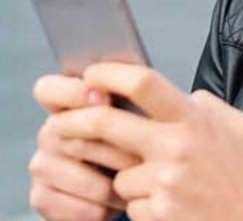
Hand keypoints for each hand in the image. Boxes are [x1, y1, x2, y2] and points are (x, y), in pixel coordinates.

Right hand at [30, 74, 139, 220]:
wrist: (145, 186)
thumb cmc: (148, 143)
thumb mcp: (146, 118)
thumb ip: (129, 99)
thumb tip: (103, 96)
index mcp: (74, 103)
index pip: (49, 89)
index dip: (71, 91)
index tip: (104, 99)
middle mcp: (52, 129)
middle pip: (61, 128)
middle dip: (104, 145)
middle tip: (137, 157)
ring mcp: (43, 162)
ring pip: (56, 166)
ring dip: (97, 181)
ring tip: (129, 188)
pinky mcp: (41, 195)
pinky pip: (54, 200)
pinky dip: (86, 207)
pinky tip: (107, 208)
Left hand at [50, 63, 242, 220]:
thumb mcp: (239, 125)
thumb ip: (207, 106)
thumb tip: (183, 96)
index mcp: (194, 119)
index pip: (144, 84)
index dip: (111, 74)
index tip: (94, 74)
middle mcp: (175, 147)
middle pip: (107, 124)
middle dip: (76, 120)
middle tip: (63, 121)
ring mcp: (164, 183)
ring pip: (117, 175)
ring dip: (129, 178)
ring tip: (164, 182)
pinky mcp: (157, 214)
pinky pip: (131, 205)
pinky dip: (143, 205)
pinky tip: (172, 204)